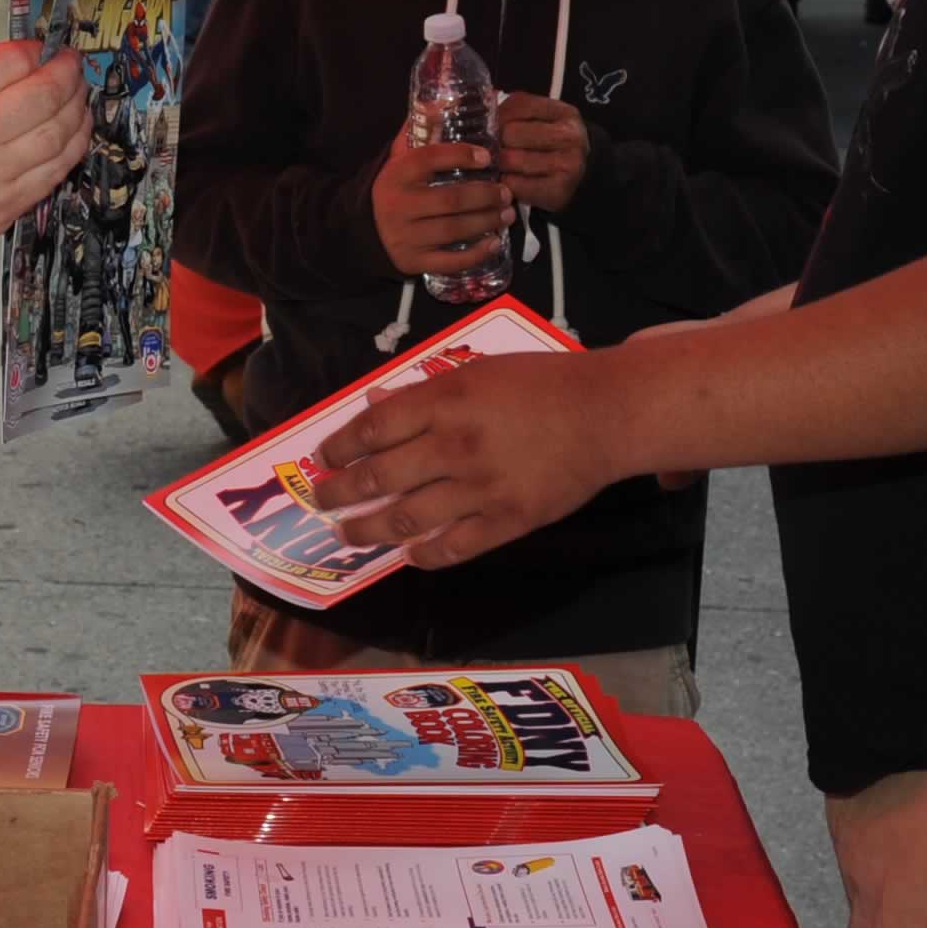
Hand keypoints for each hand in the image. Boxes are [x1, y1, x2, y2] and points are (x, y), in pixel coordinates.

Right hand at [0, 40, 89, 290]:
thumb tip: (8, 67)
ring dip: (78, 109)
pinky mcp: (5, 208)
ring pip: (59, 134)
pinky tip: (74, 134)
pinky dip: (72, 149)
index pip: (10, 62)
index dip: (35, 49)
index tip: (42, 48)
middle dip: (67, 74)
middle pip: (45, 95)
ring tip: (80, 96)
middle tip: (72, 66)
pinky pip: (54, 173)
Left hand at [310, 354, 622, 566]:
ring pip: (406, 518)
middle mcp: (453, 447)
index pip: (373, 429)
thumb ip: (424, 392)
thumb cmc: (541, 384)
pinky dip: (423, 555)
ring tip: (348, 534)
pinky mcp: (506, 521)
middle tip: (321, 502)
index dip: (340, 447)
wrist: (605, 414)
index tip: (323, 458)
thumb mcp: (477, 371)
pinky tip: (407, 556)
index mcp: (444, 402)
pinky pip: (453, 547)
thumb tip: (374, 404)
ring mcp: (478, 489)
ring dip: (368, 529)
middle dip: (340, 493)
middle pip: (379, 477)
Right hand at [371, 119, 506, 281]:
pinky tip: (495, 242)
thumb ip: (421, 130)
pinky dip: (476, 253)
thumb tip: (444, 98)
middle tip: (507, 191)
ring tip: (507, 214)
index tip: (488, 156)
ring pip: (454, 230)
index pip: (431, 158)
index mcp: (397, 174)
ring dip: (487, 221)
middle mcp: (400, 205)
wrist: (364, 231)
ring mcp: (407, 236)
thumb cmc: (394, 188)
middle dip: (485, 195)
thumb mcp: (400, 158)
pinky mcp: (414, 262)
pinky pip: (450, 261)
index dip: (461, 155)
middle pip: (451, 200)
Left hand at [495, 96, 591, 215]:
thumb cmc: (552, 144)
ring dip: (498, 164)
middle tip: (491, 149)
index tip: (492, 126)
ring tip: (498, 166)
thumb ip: (514, 111)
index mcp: (564, 113)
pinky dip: (506, 184)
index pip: (519, 105)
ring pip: (511, 159)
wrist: (583, 175)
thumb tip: (482, 109)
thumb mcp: (542, 119)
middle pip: (511, 133)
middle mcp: (569, 137)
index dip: (498, 116)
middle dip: (496, 141)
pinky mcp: (558, 191)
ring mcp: (567, 165)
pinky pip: (516, 185)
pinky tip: (508, 181)